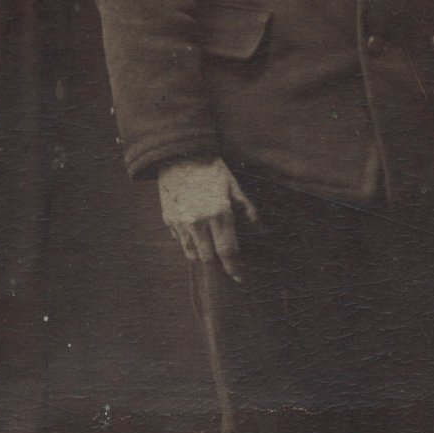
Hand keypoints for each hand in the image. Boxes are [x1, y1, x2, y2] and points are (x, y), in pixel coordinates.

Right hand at [157, 157, 259, 282]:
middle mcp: (198, 221)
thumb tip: (265, 231)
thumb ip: (249, 213)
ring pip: (193, 253)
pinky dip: (191, 244)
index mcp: (219, 213)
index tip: (240, 277)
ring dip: (204, 255)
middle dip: (219, 264)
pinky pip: (181, 241)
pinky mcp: (168, 220)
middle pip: (209, 258)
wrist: (179, 155)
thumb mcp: (235, 188)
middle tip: (227, 265)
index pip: (228, 251)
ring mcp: (181, 222)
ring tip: (213, 251)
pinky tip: (198, 236)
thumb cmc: (212, 170)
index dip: (235, 268)